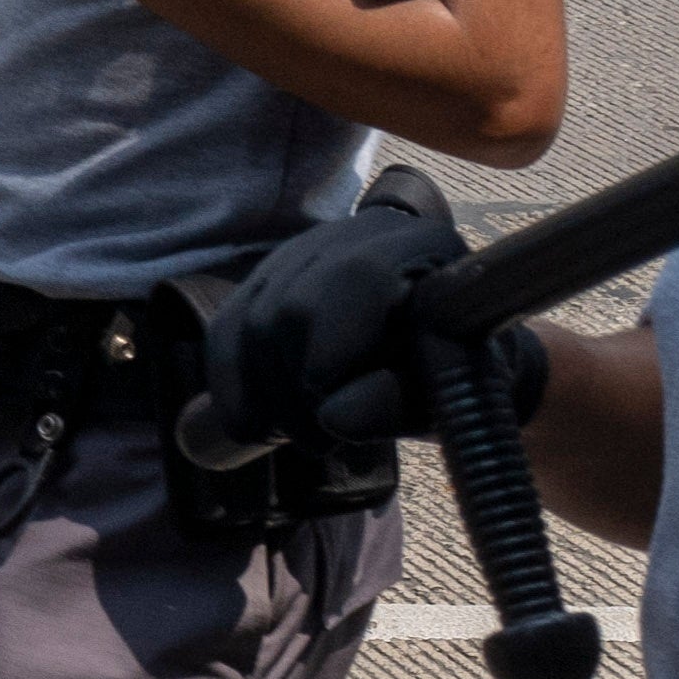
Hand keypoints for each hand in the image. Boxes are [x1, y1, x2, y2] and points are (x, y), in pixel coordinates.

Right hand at [188, 164, 513, 465]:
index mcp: (420, 245)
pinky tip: (259, 427)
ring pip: (250, 325)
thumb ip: (402, 403)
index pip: (359, 275)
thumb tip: (336, 419)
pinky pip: (224, 336)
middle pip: (291, 303)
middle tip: (325, 443)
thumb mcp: (445, 396)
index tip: (325, 398)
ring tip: (308, 438)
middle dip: (297, 386)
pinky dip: (233, 390)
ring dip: (268, 398)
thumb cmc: (455, 376)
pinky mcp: (261, 286)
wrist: (438, 364)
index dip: (333, 335)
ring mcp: (300, 255)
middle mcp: (353, 234)